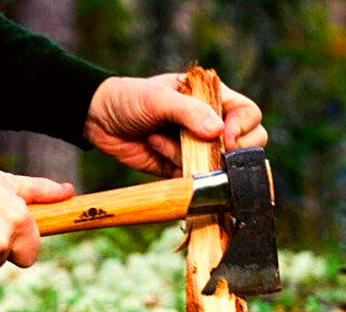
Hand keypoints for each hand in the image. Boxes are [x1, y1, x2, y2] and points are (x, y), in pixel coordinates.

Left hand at [83, 74, 267, 176]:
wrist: (96, 120)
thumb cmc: (129, 99)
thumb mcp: (159, 99)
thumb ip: (189, 112)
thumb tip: (219, 132)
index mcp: (212, 98)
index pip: (249, 114)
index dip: (243, 128)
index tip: (224, 137)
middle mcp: (211, 123)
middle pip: (247, 144)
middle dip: (224, 150)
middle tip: (198, 146)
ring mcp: (199, 148)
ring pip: (219, 166)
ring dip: (189, 157)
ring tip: (159, 140)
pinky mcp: (183, 168)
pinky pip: (197, 179)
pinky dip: (178, 169)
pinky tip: (155, 149)